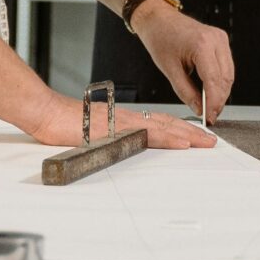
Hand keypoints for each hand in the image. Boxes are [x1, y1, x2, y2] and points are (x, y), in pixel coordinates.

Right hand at [26, 95, 214, 149]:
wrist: (47, 113)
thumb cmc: (63, 124)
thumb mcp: (91, 132)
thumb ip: (107, 137)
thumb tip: (118, 146)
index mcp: (123, 120)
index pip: (158, 124)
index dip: (179, 130)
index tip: (196, 138)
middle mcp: (127, 119)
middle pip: (166, 125)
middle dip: (191, 134)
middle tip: (211, 142)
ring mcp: (123, 123)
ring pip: (163, 128)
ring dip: (186, 136)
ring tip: (205, 143)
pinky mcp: (117, 130)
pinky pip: (149, 135)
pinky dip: (168, 138)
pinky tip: (182, 143)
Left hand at [129, 1, 235, 123]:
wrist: (158, 18)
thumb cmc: (160, 38)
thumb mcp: (169, 69)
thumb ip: (185, 92)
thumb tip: (199, 108)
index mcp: (202, 45)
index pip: (214, 81)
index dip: (213, 102)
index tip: (210, 117)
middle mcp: (216, 39)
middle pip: (226, 79)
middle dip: (219, 100)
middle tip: (210, 116)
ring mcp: (220, 38)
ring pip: (229, 74)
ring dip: (221, 92)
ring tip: (210, 107)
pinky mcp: (221, 40)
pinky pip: (226, 66)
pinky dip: (220, 81)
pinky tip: (212, 92)